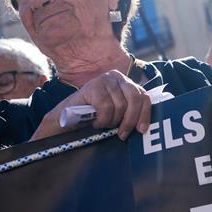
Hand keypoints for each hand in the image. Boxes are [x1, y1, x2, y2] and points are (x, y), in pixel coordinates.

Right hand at [35, 71, 151, 141]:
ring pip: (120, 105)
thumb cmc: (93, 118)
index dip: (144, 114)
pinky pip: (106, 107)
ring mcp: (105, 79)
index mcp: (127, 84)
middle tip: (120, 134)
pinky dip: (101, 119)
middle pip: (135, 99)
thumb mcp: (116, 114)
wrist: (65, 120)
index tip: (141, 130)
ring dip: (111, 121)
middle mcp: (118, 77)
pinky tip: (94, 121)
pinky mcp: (93, 86)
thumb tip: (145, 126)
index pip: (144, 96)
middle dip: (129, 120)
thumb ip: (130, 112)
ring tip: (102, 124)